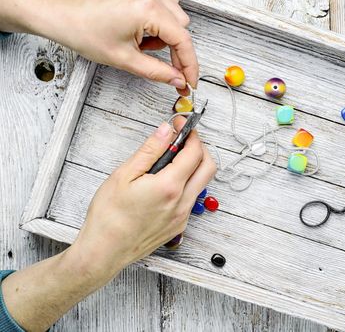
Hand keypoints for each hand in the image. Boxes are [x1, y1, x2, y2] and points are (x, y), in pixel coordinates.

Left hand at [0, 0, 197, 94]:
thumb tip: (178, 80)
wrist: (62, 17)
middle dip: (177, 52)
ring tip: (143, 46)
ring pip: (176, 18)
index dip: (190, 65)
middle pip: (182, 29)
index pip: (182, 41)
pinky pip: (164, 7)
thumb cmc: (84, 32)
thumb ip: (157, 72)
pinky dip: (160, 24)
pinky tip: (142, 33)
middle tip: (167, 70)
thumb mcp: (125, 60)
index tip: (190, 82)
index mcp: (147, 10)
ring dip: (167, 37)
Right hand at [2, 119, 215, 330]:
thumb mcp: (124, 175)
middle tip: (183, 139)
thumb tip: (166, 130)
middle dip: (200, 147)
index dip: (190, 133)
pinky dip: (186, 183)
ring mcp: (183, 216)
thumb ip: (150, 150)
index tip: (180, 124)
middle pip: (208, 167)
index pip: (194, 152)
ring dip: (194, 166)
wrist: (104, 252)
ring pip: (202, 183)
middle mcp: (182, 202)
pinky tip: (166, 181)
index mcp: (170, 187)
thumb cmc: (108, 216)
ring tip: (171, 159)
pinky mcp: (179, 226)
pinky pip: (191, 199)